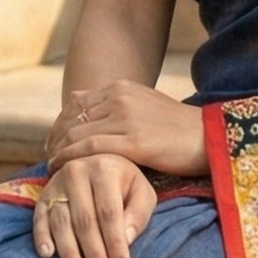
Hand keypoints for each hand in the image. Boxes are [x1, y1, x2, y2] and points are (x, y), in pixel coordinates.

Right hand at [32, 154, 156, 257]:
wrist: (98, 161)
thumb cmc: (125, 184)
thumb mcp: (142, 193)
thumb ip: (138, 215)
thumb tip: (125, 240)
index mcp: (104, 169)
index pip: (109, 213)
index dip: (115, 244)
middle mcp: (76, 172)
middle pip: (85, 221)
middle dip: (95, 256)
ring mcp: (56, 183)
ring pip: (61, 222)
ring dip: (69, 253)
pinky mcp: (42, 195)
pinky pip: (39, 218)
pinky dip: (42, 237)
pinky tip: (47, 255)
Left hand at [46, 82, 207, 180]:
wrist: (211, 138)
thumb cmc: (178, 128)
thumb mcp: (144, 104)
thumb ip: (113, 102)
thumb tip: (79, 96)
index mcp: (122, 87)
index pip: (77, 104)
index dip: (59, 124)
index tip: (52, 142)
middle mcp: (120, 98)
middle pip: (72, 118)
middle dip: (55, 139)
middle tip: (47, 157)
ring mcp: (127, 118)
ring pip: (77, 134)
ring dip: (58, 152)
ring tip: (50, 168)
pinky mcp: (135, 141)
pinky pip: (90, 149)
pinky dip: (69, 159)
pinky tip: (59, 170)